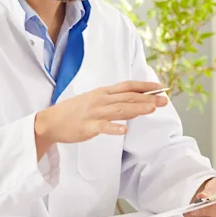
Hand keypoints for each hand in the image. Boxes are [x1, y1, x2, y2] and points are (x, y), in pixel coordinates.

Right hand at [33, 80, 168, 157]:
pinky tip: (124, 130)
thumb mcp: (95, 100)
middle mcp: (100, 100)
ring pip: (118, 110)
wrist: (51, 121)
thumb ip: (113, 99)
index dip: (144, 86)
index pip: (127, 86)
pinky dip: (113, 128)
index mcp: (103, 92)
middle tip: (164, 100)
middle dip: (147, 98)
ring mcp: (94, 113)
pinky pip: (102, 127)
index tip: (160, 87)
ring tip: (151, 109)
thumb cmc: (75, 111)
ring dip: (136, 109)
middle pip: (127, 98)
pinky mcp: (87, 126)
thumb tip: (134, 100)